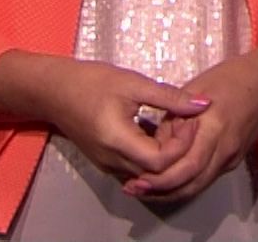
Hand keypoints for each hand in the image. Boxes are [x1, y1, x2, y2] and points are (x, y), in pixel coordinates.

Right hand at [0, 51, 209, 179]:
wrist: (53, 91)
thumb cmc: (91, 82)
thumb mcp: (134, 84)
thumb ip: (170, 98)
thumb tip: (203, 105)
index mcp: (117, 141)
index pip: (161, 162)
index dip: (182, 144)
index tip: (189, 120)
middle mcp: (111, 160)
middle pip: (156, 174)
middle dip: (178, 152)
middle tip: (186, 124)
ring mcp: (107, 165)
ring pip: (147, 174)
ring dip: (166, 156)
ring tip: (174, 128)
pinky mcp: (106, 162)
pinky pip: (136, 169)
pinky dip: (152, 157)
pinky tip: (157, 133)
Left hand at [125, 38, 257, 202]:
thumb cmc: (230, 78)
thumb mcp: (194, 90)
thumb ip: (173, 119)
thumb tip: (154, 143)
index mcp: (215, 128)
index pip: (187, 167)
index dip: (160, 178)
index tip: (136, 178)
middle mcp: (225, 149)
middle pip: (191, 184)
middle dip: (160, 191)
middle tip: (134, 188)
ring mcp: (232, 158)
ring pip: (198, 186)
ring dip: (170, 192)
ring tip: (144, 188)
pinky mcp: (233, 160)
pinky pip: (206, 178)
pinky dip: (185, 183)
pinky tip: (167, 179)